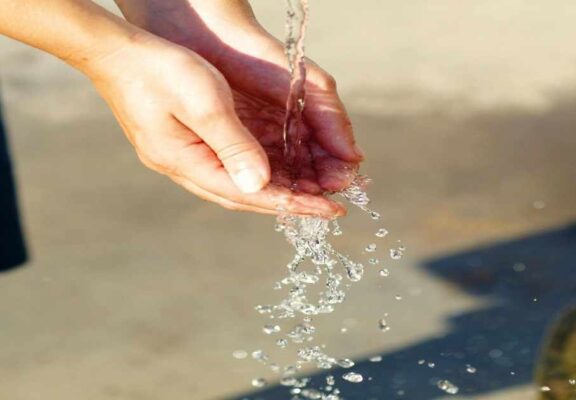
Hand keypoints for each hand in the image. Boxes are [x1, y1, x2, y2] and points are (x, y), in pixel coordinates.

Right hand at [114, 0, 363, 201]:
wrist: (114, 53)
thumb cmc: (159, 69)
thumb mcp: (204, 103)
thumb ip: (233, 145)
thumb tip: (261, 184)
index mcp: (187, 163)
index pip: (251, 195)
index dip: (293, 203)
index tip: (330, 210)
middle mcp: (184, 168)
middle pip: (245, 196)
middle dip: (289, 202)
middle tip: (327, 205)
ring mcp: (181, 158)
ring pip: (236, 185)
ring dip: (274, 190)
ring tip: (310, 192)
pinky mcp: (183, 145)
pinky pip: (227, 168)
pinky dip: (255, 173)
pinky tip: (273, 171)